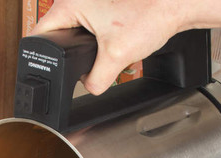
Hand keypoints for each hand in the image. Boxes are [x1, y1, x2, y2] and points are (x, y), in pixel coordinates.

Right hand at [31, 0, 188, 94]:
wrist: (180, 1)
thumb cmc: (153, 11)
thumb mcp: (116, 57)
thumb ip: (95, 80)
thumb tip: (89, 86)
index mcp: (71, 3)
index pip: (40, 34)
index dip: (41, 57)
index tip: (46, 69)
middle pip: (57, 33)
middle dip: (68, 53)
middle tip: (84, 59)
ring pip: (75, 28)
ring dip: (85, 44)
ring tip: (102, 46)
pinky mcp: (105, 2)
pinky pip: (90, 23)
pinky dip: (98, 36)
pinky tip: (113, 38)